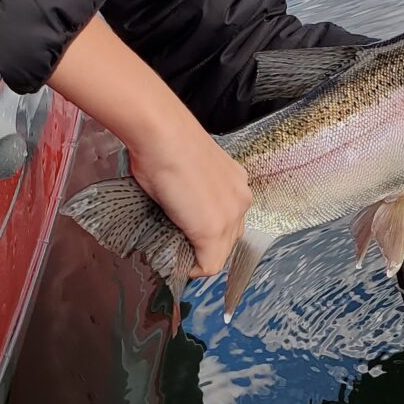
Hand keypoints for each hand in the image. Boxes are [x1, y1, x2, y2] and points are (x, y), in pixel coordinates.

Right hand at [48, 14, 252, 275]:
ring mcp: (231, 216)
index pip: (228, 219)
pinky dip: (192, 269)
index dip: (206, 233)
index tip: (183, 235)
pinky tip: (176, 263)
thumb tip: (174, 209)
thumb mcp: (185, 170)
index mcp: (235, 182)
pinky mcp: (213, 231)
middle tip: (177, 245)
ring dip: (198, 256)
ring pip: (220, 252)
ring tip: (174, 252)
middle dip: (203, 247)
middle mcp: (241, 199)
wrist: (162, 134)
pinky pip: (209, 264)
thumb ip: (190, 193)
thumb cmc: (164, 143)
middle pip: (228, 239)